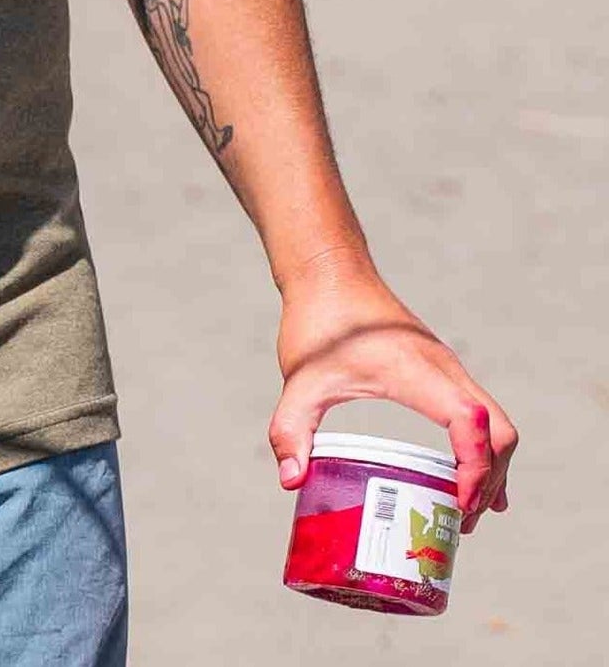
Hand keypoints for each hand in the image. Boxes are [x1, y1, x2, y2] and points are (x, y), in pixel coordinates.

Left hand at [269, 255, 516, 531]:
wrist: (329, 270)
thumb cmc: (319, 320)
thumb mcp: (299, 378)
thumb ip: (291, 427)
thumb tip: (291, 481)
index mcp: (417, 371)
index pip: (471, 422)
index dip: (475, 469)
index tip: (456, 504)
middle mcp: (445, 369)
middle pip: (499, 432)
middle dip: (489, 481)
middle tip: (461, 520)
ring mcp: (448, 368)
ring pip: (495, 424)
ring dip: (490, 468)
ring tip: (464, 510)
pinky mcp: (442, 370)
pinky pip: (481, 414)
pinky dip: (483, 449)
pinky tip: (471, 479)